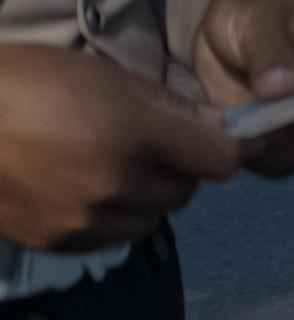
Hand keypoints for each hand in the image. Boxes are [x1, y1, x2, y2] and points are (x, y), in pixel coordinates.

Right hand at [0, 48, 238, 251]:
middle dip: (183, 170)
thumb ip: (171, 107)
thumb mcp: (109, 78)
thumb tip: (223, 126)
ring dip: (148, 199)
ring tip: (119, 169)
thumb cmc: (33, 82)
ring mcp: (82, 219)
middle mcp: (115, 184)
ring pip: (150, 220)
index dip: (233, 148)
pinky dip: (113, 219)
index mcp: (136, 133)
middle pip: (186, 192)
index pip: (221, 159)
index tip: (234, 139)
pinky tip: (89, 192)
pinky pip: (109, 238)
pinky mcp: (54, 242)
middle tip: (158, 148)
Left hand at [195, 0, 293, 176]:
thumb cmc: (254, 5)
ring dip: (276, 149)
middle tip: (251, 128)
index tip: (289, 117)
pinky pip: (291, 159)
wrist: (229, 17)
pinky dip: (265, 156)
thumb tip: (282, 89)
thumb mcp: (259, 18)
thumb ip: (271, 53)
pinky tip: (242, 137)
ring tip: (240, 130)